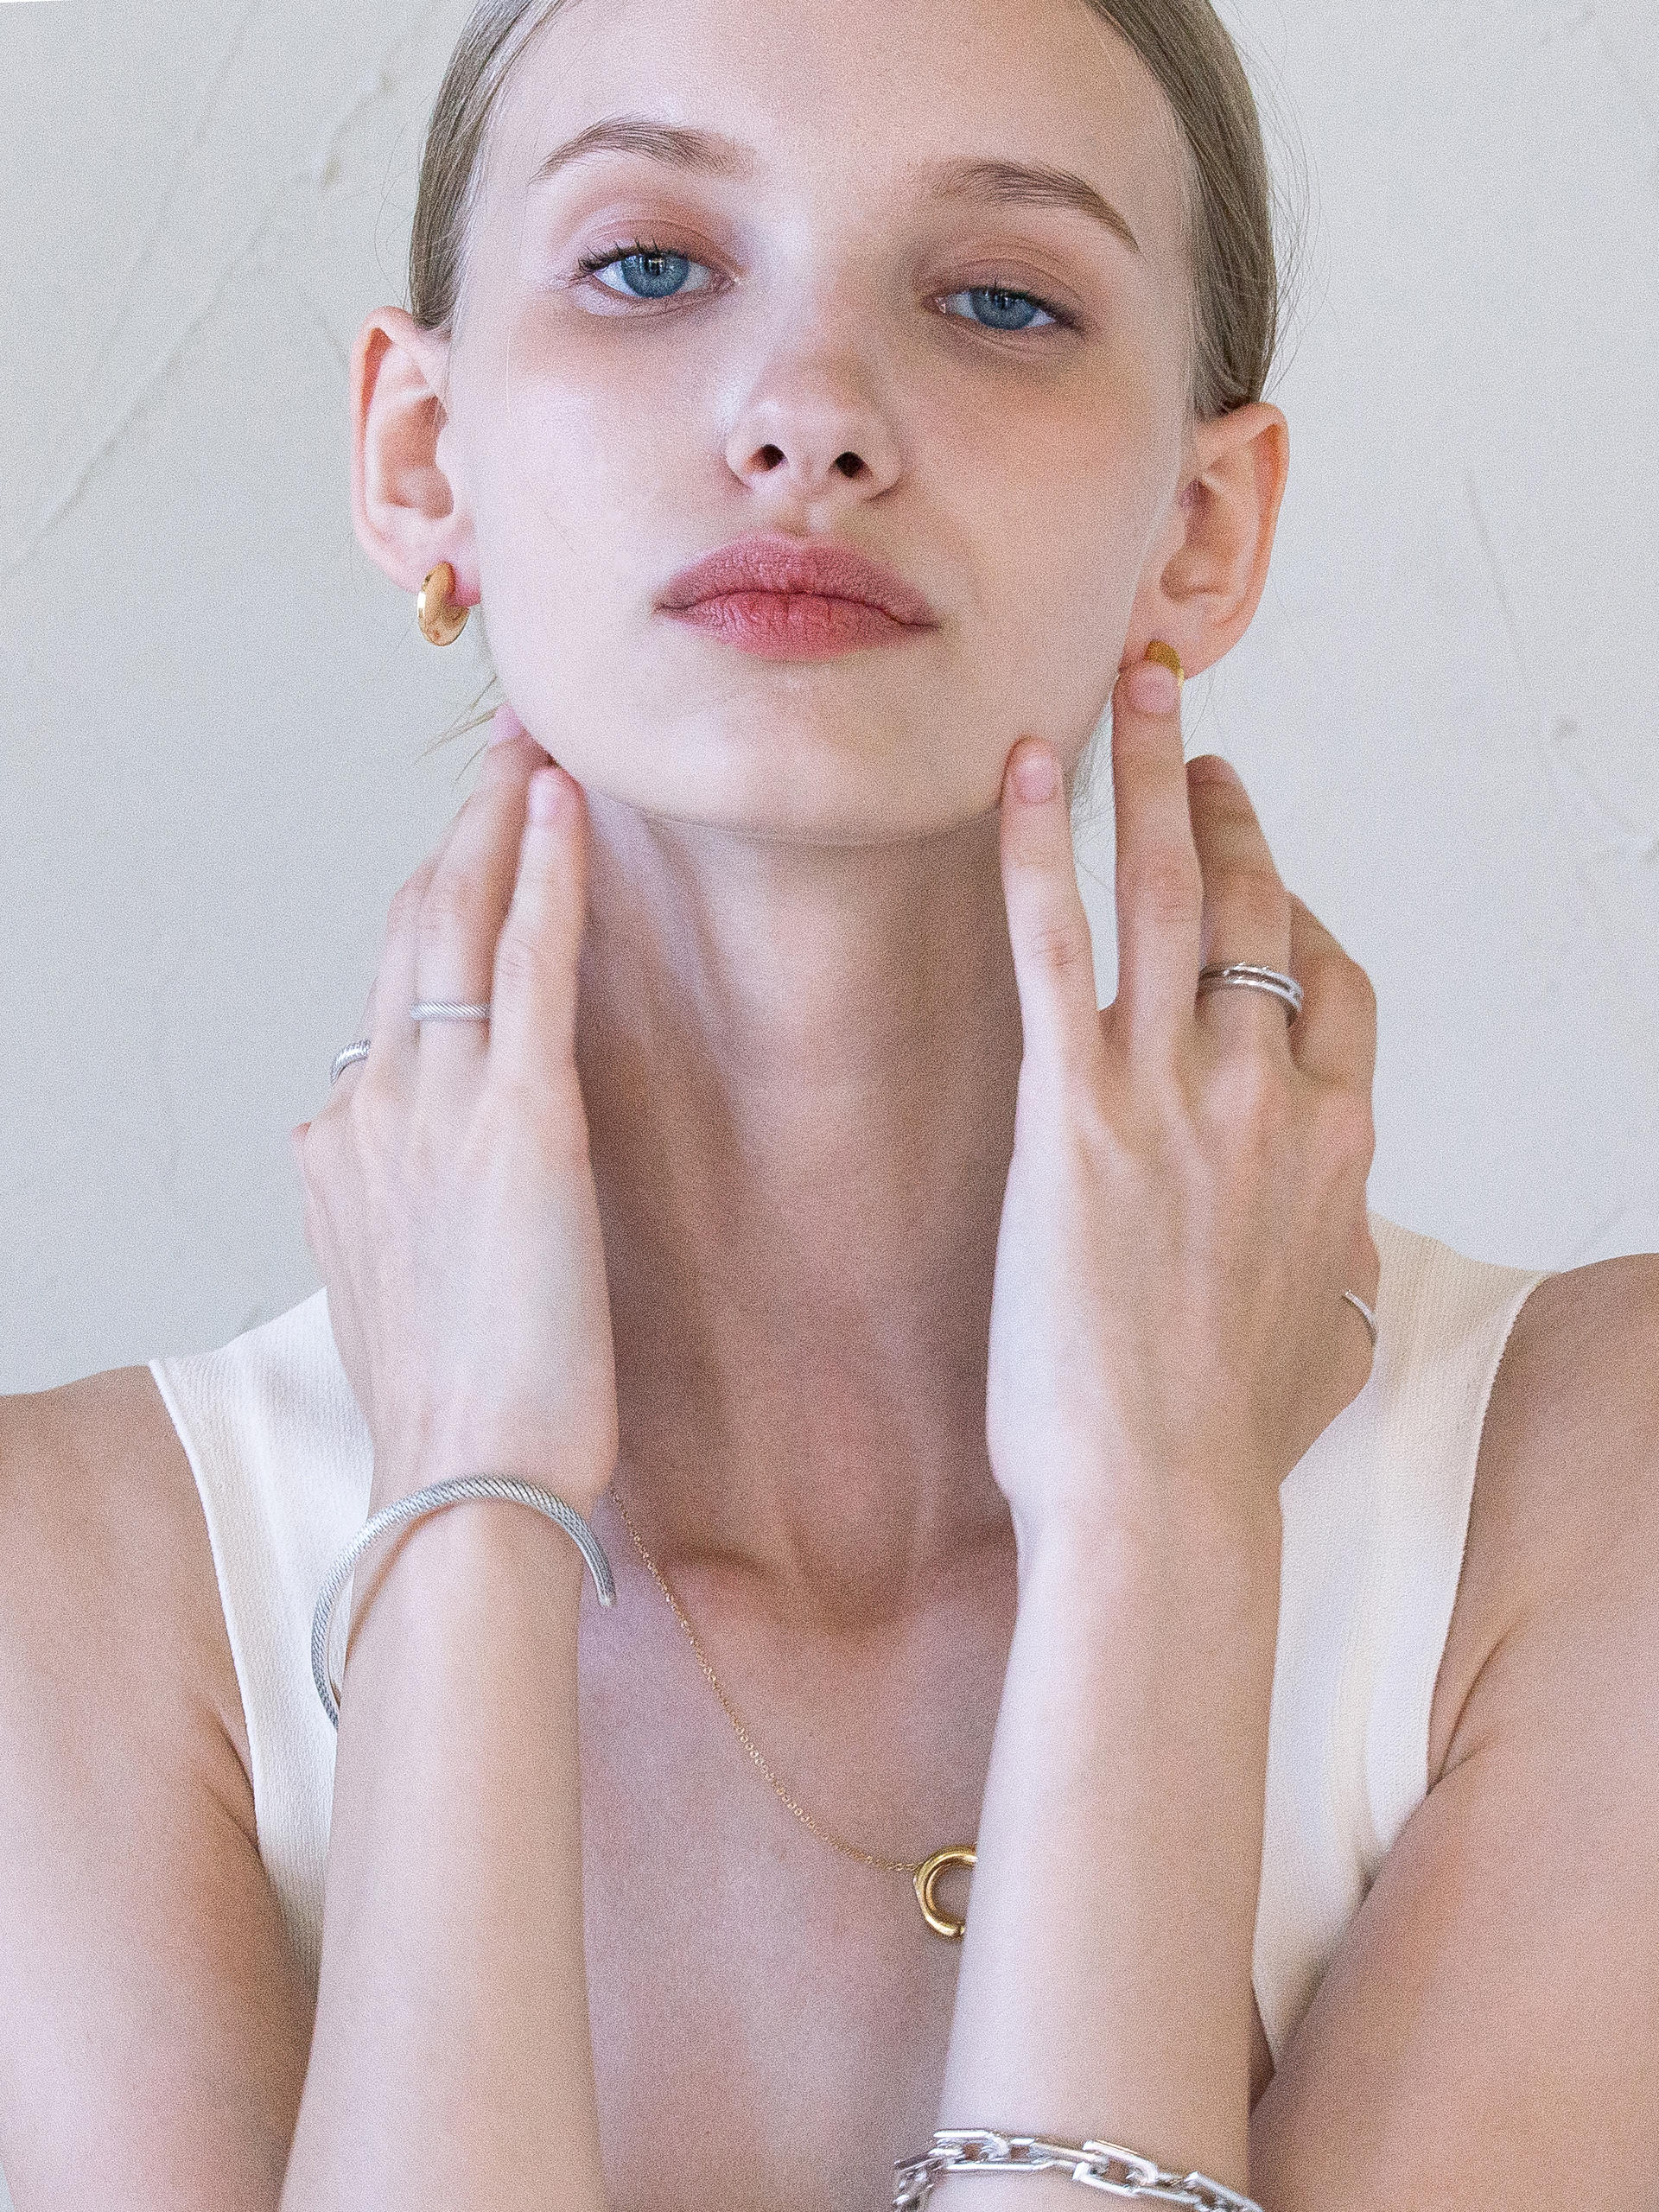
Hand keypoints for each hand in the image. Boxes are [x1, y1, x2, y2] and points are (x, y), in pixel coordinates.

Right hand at [291, 707, 617, 1516]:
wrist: (464, 1483)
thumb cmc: (456, 1413)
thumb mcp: (401, 1295)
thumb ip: (396, 1213)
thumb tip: (407, 1174)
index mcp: (343, 1149)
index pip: (388, 998)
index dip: (432, 912)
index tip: (468, 856)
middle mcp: (370, 1106)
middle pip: (408, 931)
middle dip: (458, 832)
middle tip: (502, 752)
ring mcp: (437, 1105)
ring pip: (458, 923)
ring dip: (497, 821)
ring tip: (533, 745)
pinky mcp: (521, 1120)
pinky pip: (528, 964)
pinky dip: (546, 875)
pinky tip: (565, 807)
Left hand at [986, 662, 1378, 1554]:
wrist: (1162, 1496)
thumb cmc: (1235, 1438)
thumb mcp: (1333, 1335)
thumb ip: (1341, 1260)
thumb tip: (1348, 1243)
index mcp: (1338, 1138)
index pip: (1331, 979)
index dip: (1290, 907)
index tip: (1255, 869)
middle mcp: (1268, 1093)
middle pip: (1255, 904)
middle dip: (1224, 802)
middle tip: (1191, 732)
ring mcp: (1171, 1094)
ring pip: (1166, 893)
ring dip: (1149, 775)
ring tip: (1133, 691)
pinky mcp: (1069, 1114)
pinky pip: (1053, 946)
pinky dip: (1035, 848)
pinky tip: (1018, 771)